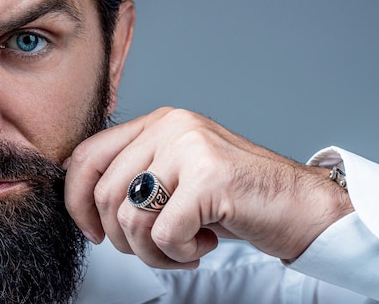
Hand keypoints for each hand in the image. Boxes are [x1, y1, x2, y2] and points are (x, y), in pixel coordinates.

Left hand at [64, 107, 352, 268]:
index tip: (93, 231)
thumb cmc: (236, 200)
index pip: (87, 156)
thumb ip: (133, 179)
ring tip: (183, 248)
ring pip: (130, 217)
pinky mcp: (209, 177)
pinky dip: (177, 253)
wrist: (302, 207)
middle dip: (122, 239)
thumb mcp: (175, 180)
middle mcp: (170, 127)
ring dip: (152, 252)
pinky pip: (162, 233)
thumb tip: (82, 201)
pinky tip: (203, 244)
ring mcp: (190, 147)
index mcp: (157, 123)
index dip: (77, 201)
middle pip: (105, 194)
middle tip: (155, 248)